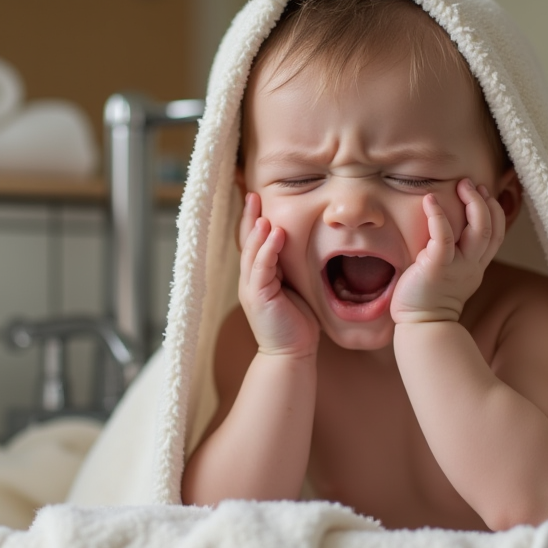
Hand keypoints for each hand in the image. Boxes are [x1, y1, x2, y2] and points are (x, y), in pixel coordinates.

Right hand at [237, 192, 319, 357]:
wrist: (291, 353)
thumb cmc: (296, 322)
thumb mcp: (294, 288)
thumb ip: (291, 269)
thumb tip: (301, 247)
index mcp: (259, 275)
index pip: (253, 242)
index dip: (253, 220)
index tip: (258, 198)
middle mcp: (250, 279)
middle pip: (246, 242)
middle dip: (248, 217)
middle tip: (252, 194)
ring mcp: (251, 288)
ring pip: (251, 252)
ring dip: (255, 230)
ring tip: (260, 210)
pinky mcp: (258, 297)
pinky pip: (261, 268)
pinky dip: (267, 249)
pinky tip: (274, 233)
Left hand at [390, 178, 504, 323]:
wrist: (420, 325)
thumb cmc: (427, 298)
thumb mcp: (451, 274)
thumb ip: (456, 256)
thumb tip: (447, 232)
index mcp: (476, 265)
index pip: (496, 234)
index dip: (494, 211)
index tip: (484, 193)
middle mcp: (472, 264)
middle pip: (491, 228)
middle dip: (483, 202)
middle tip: (470, 184)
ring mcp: (457, 266)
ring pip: (478, 230)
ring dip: (472, 203)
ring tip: (461, 185)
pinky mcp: (438, 267)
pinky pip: (444, 237)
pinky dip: (438, 216)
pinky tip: (430, 200)